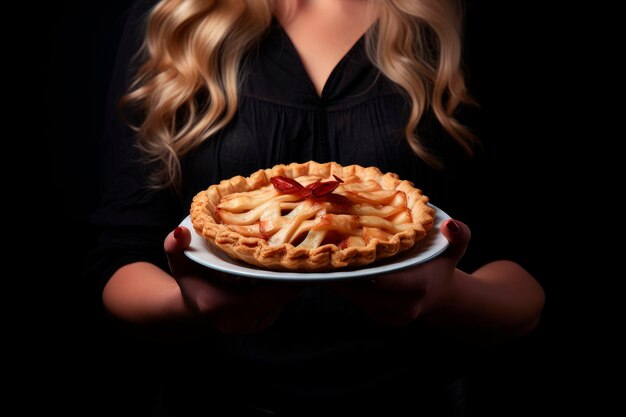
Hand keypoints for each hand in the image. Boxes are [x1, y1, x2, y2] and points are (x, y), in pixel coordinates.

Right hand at [164, 227, 302, 333]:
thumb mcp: (180, 262)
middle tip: (303, 252)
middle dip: (291, 275)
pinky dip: (285, 290)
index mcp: (218, 305)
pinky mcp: (260, 325)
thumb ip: (174, 246)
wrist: (194, 310)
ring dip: (291, 282)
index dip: (282, 276)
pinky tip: (288, 272)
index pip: (262, 292)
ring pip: (281, 301)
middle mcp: (235, 321)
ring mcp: (249, 326)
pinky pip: (280, 305)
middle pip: (277, 297)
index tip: (294, 256)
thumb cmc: (190, 280)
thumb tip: (180, 230)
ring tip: (299, 259)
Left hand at [330, 219, 470, 325]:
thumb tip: (449, 224)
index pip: (383, 280)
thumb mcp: (455, 249)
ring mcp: (390, 316)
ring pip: (356, 297)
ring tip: (325, 258)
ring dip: (340, 279)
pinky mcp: (380, 319)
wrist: (440, 296)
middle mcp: (404, 307)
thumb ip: (460, 235)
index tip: (340, 250)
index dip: (360, 267)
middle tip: (323, 251)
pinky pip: (357, 302)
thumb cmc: (442, 265)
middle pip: (363, 290)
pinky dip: (346, 286)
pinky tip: (336, 270)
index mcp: (419, 287)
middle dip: (343, 272)